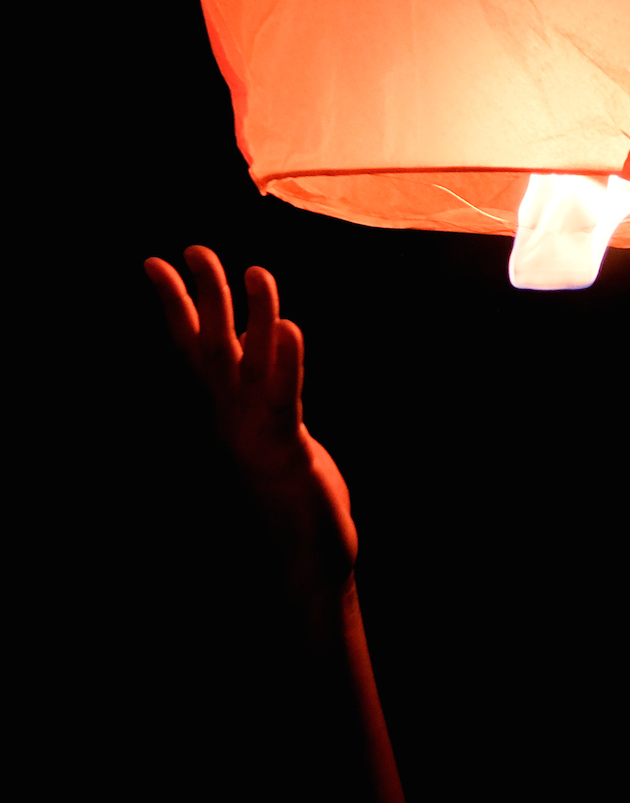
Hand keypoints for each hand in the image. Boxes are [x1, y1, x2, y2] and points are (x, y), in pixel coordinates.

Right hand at [144, 247, 356, 601]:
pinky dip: (287, 363)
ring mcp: (257, 430)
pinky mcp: (288, 447)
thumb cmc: (282, 483)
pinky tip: (291, 329)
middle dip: (204, 294)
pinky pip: (285, 398)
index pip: (191, 343)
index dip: (174, 302)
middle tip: (195, 249)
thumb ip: (254, 380)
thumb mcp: (263, 422)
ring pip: (251, 364)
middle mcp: (232, 413)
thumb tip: (246, 336)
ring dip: (255, 317)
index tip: (156, 261)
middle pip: (211, 343)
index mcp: (224, 404)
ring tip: (257, 272)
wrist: (301, 553)